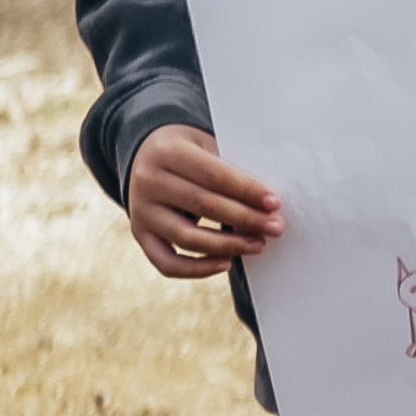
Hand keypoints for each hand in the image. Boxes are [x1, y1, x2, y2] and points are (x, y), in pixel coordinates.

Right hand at [125, 124, 281, 279]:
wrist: (148, 155)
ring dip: (228, 246)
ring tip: (259, 245)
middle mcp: (148, 181)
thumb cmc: (192, 153)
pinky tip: (226, 263)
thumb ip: (230, 169)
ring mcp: (140, 211)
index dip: (246, 190)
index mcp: (168, 152)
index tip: (274, 203)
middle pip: (203, 205)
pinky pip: (166, 262)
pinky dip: (197, 269)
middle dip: (245, 219)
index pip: (213, 174)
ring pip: (187, 237)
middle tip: (276, 227)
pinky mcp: (139, 234)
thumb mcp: (207, 146)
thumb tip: (268, 203)